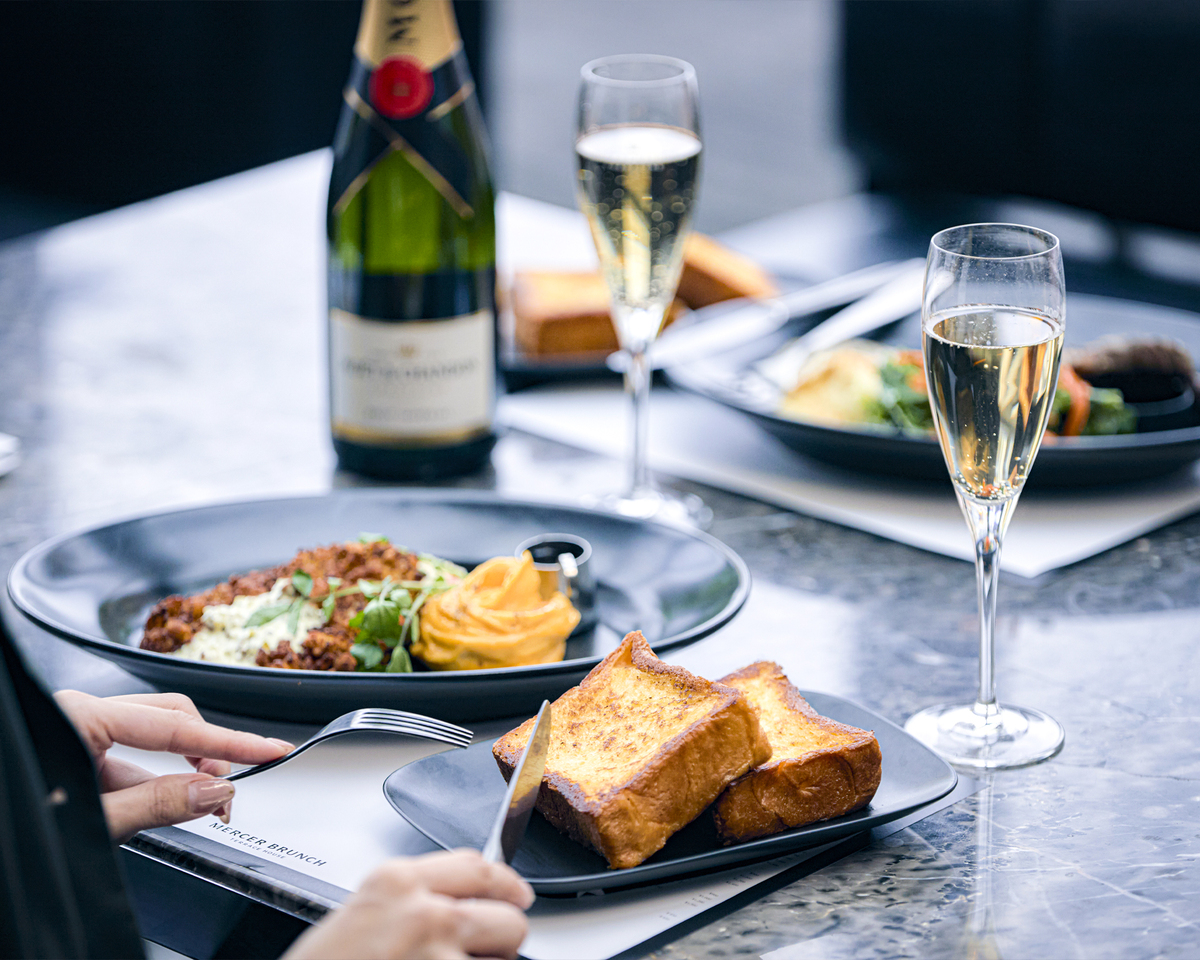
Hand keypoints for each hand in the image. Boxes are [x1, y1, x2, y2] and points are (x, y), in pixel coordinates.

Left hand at [55, 690, 292, 840]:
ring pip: (147, 743)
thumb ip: (157, 803)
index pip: (176, 726)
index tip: (270, 749)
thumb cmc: (15, 821)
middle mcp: (79, 715)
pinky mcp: (72, 758)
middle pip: (168, 718)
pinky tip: (165, 807)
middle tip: (234, 783)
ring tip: (205, 804)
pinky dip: (152, 784)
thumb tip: (214, 790)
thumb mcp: (91, 819)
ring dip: (179, 773)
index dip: (231, 741)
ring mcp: (75, 736)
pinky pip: (124, 763)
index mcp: (80, 715)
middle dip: (208, 748)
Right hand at [284, 850, 533, 959]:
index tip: (516, 894)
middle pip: (506, 916)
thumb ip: (407, 902)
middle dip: (501, 938)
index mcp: (394, 883)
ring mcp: (440, 956)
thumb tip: (455, 903)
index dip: (506, 883)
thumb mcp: (356, 918)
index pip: (477, 866)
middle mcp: (424, 912)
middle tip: (482, 953)